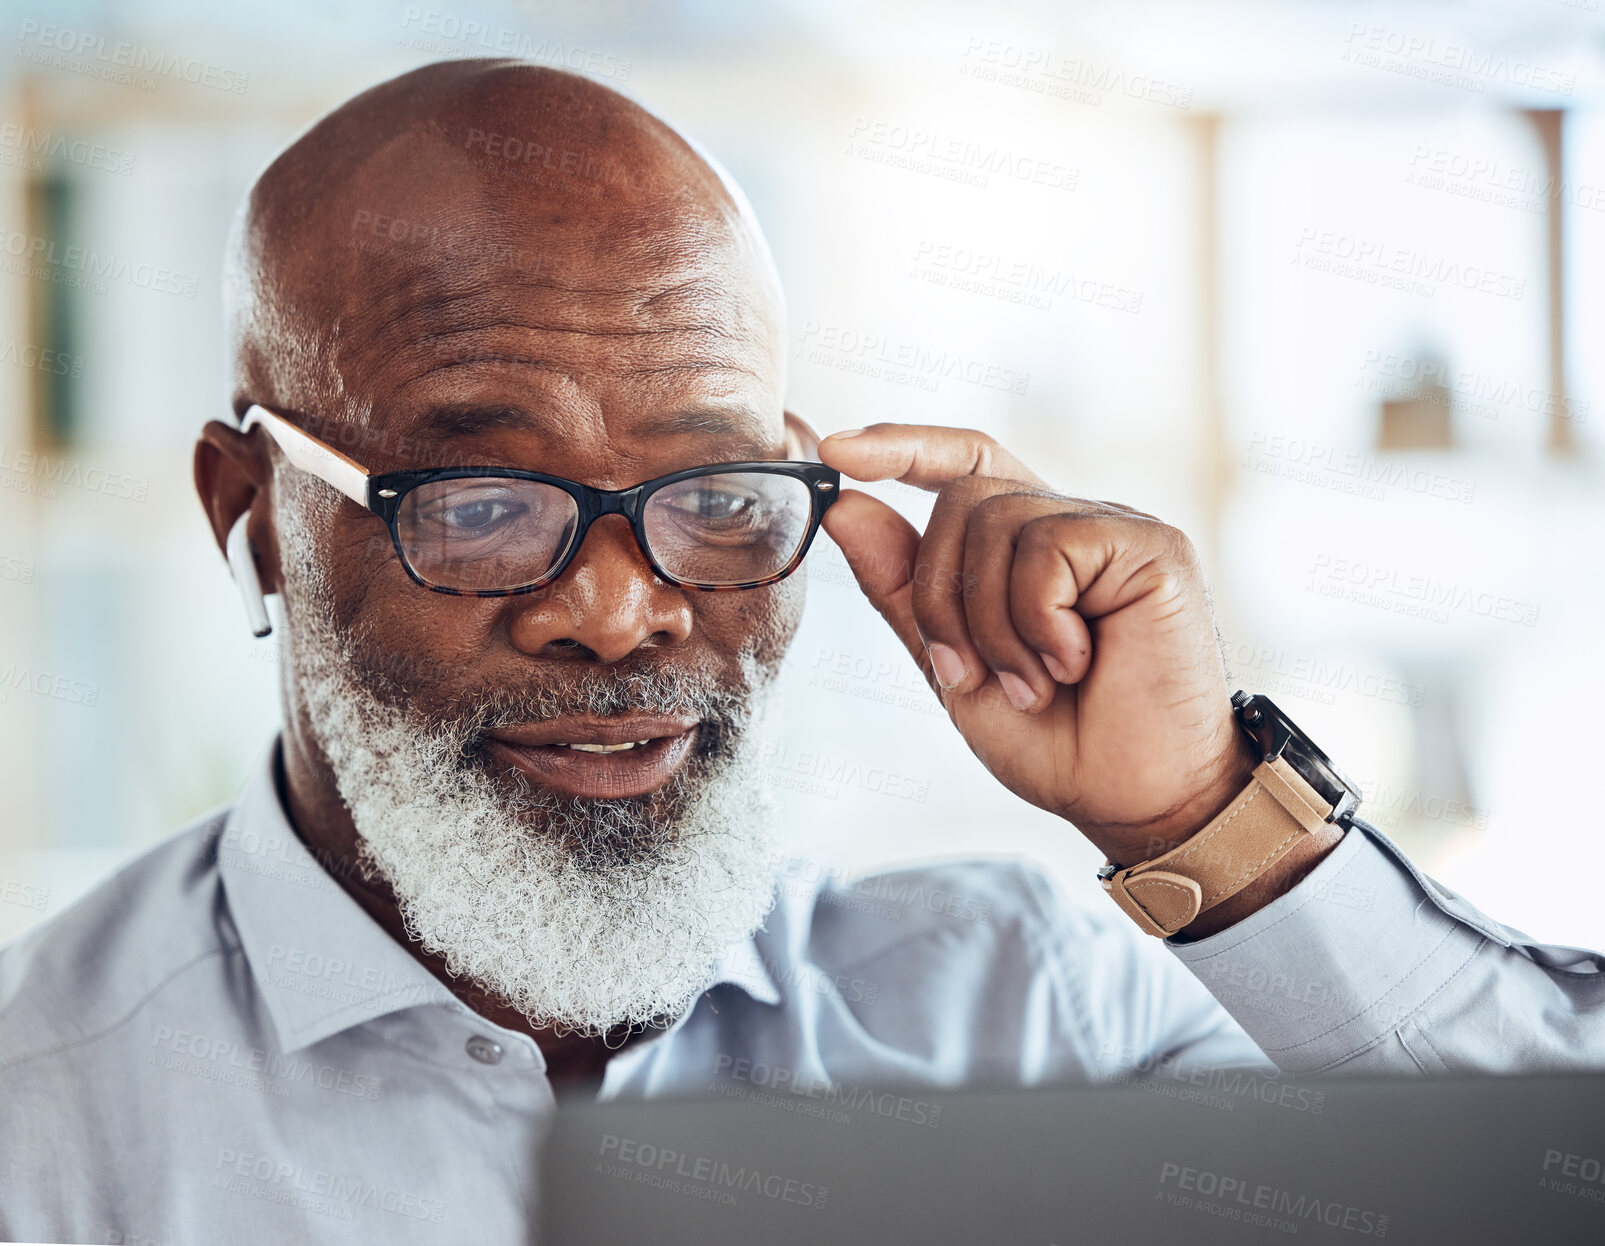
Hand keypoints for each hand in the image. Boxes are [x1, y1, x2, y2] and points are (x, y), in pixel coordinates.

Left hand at [817, 423, 1257, 867]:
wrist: (1131, 800)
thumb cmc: (1055, 739)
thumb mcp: (951, 664)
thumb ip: (902, 589)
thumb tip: (845, 509)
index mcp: (1024, 546)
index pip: (964, 463)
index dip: (902, 447)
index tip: (835, 453)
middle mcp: (1070, 523)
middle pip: (962, 499)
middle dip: (939, 596)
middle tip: (968, 675)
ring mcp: (1113, 529)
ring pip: (999, 522)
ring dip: (992, 625)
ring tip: (1034, 684)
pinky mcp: (1151, 546)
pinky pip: (1051, 547)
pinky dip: (1039, 622)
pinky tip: (1073, 665)